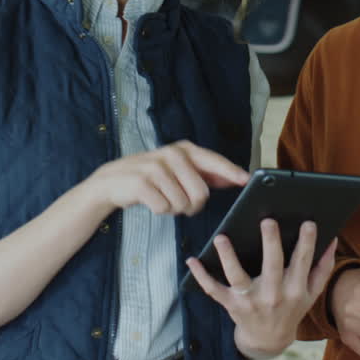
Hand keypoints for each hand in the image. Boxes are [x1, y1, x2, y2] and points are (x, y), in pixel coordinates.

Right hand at [88, 140, 247, 215]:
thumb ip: (206, 173)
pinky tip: (151, 201)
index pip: (214, 161)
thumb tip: (235, 177)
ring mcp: (156, 167)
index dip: (231, 171)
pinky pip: (164, 208)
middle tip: (180, 202)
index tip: (246, 180)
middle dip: (193, 205)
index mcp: (184, 150)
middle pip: (201, 193)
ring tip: (162, 198)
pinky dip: (160, 210)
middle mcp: (172, 154)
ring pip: (182, 204)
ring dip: (174, 208)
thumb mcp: (178, 169)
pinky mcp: (142, 183)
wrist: (112, 181)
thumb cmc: (152, 177)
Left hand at [185, 219, 336, 359]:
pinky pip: (213, 290)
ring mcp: (250, 301)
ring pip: (237, 277)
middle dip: (270, 243)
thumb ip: (322, 267)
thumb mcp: (311, 293)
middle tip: (267, 220)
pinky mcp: (231, 305)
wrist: (268, 340)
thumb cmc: (291, 309)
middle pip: (271, 266)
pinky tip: (192, 259)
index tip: (308, 222)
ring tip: (222, 237)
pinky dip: (201, 276)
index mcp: (294, 289)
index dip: (306, 242)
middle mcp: (273, 295)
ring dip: (228, 257)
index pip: (301, 262)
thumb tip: (332, 240)